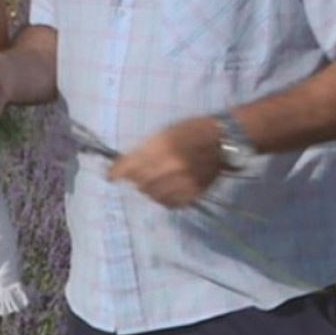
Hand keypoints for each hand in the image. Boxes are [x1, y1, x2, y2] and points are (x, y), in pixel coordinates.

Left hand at [108, 116, 222, 207]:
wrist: (224, 140)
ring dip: (150, 189)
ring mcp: (184, 181)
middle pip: (140, 182)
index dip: (117, 172)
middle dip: (136, 179)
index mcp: (163, 146)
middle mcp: (172, 165)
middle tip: (141, 174)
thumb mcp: (165, 132)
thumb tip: (125, 168)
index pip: (131, 165)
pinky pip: (171, 203)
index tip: (111, 176)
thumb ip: (145, 150)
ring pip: (153, 194)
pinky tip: (166, 191)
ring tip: (156, 181)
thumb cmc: (192, 131)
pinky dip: (164, 198)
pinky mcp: (194, 192)